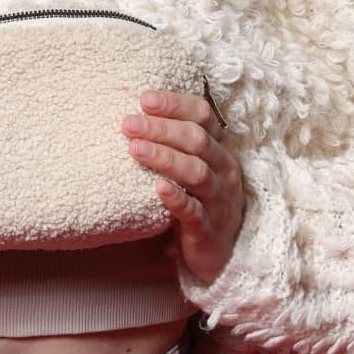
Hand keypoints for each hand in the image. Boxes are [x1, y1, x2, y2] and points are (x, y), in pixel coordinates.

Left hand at [121, 89, 244, 287]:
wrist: (216, 253)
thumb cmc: (197, 199)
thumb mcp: (191, 165)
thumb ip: (173, 140)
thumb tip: (134, 111)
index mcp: (219, 148)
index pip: (203, 115)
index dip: (175, 105)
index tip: (144, 99)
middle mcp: (224, 170)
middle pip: (197, 140)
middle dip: (161, 128)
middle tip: (129, 123)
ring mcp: (220, 200)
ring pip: (197, 172)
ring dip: (165, 158)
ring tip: (135, 149)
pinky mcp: (209, 230)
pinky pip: (194, 211)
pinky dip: (177, 198)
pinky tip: (157, 188)